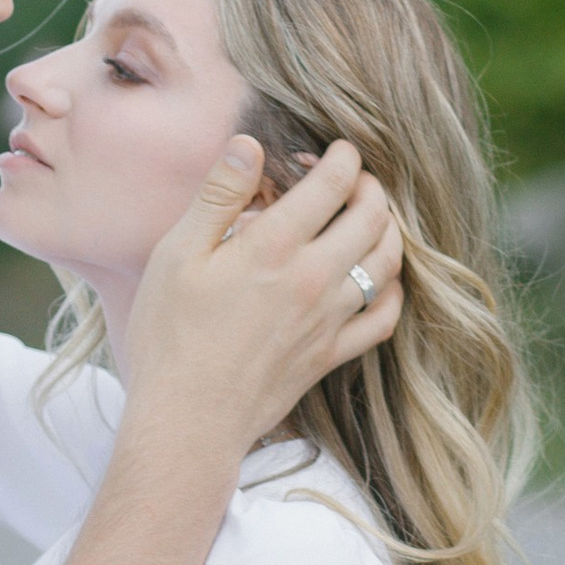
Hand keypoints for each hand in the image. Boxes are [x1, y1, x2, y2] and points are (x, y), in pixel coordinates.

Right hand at [121, 136, 401, 454]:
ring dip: (387, 230)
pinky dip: (393, 290)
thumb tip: (249, 145)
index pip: (333, 183)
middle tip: (354, 179)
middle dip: (370, 186)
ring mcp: (330, 320)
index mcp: (274, 247)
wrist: (188, 419)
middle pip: (372, 216)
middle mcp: (314, 279)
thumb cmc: (171, 335)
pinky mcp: (332, 354)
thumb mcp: (177, 254)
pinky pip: (385, 317)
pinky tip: (378, 279)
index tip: (335, 150)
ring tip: (369, 218)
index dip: (342, 157)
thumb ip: (218, 195)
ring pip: (387, 262)